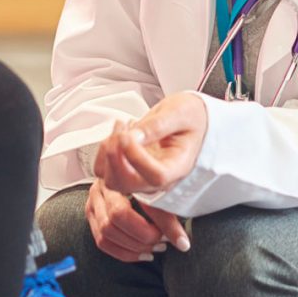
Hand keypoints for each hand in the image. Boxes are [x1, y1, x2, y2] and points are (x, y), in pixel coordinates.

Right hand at [85, 178, 189, 263]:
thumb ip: (167, 213)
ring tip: (156, 247)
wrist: (134, 161)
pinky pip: (102, 242)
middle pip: (114, 221)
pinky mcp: (92, 216)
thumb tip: (182, 243)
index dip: (152, 227)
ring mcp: (93, 203)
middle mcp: (100, 188)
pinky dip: (123, 252)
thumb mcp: (161, 186)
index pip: (129, 208)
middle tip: (164, 241)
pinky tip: (142, 253)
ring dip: (133, 247)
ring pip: (106, 234)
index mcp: (116, 175)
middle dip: (143, 237)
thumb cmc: (150, 175)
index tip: (175, 239)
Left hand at [93, 93, 207, 196]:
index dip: (136, 158)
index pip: (156, 176)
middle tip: (122, 129)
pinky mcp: (129, 171)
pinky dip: (104, 152)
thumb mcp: (179, 112)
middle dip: (116, 155)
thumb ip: (157, 125)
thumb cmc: (191, 117)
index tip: (126, 136)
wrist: (193, 121)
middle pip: (128, 184)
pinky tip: (118, 133)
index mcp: (178, 166)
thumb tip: (132, 137)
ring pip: (112, 180)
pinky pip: (105, 171)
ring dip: (108, 152)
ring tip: (123, 127)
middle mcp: (160, 179)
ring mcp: (142, 177)